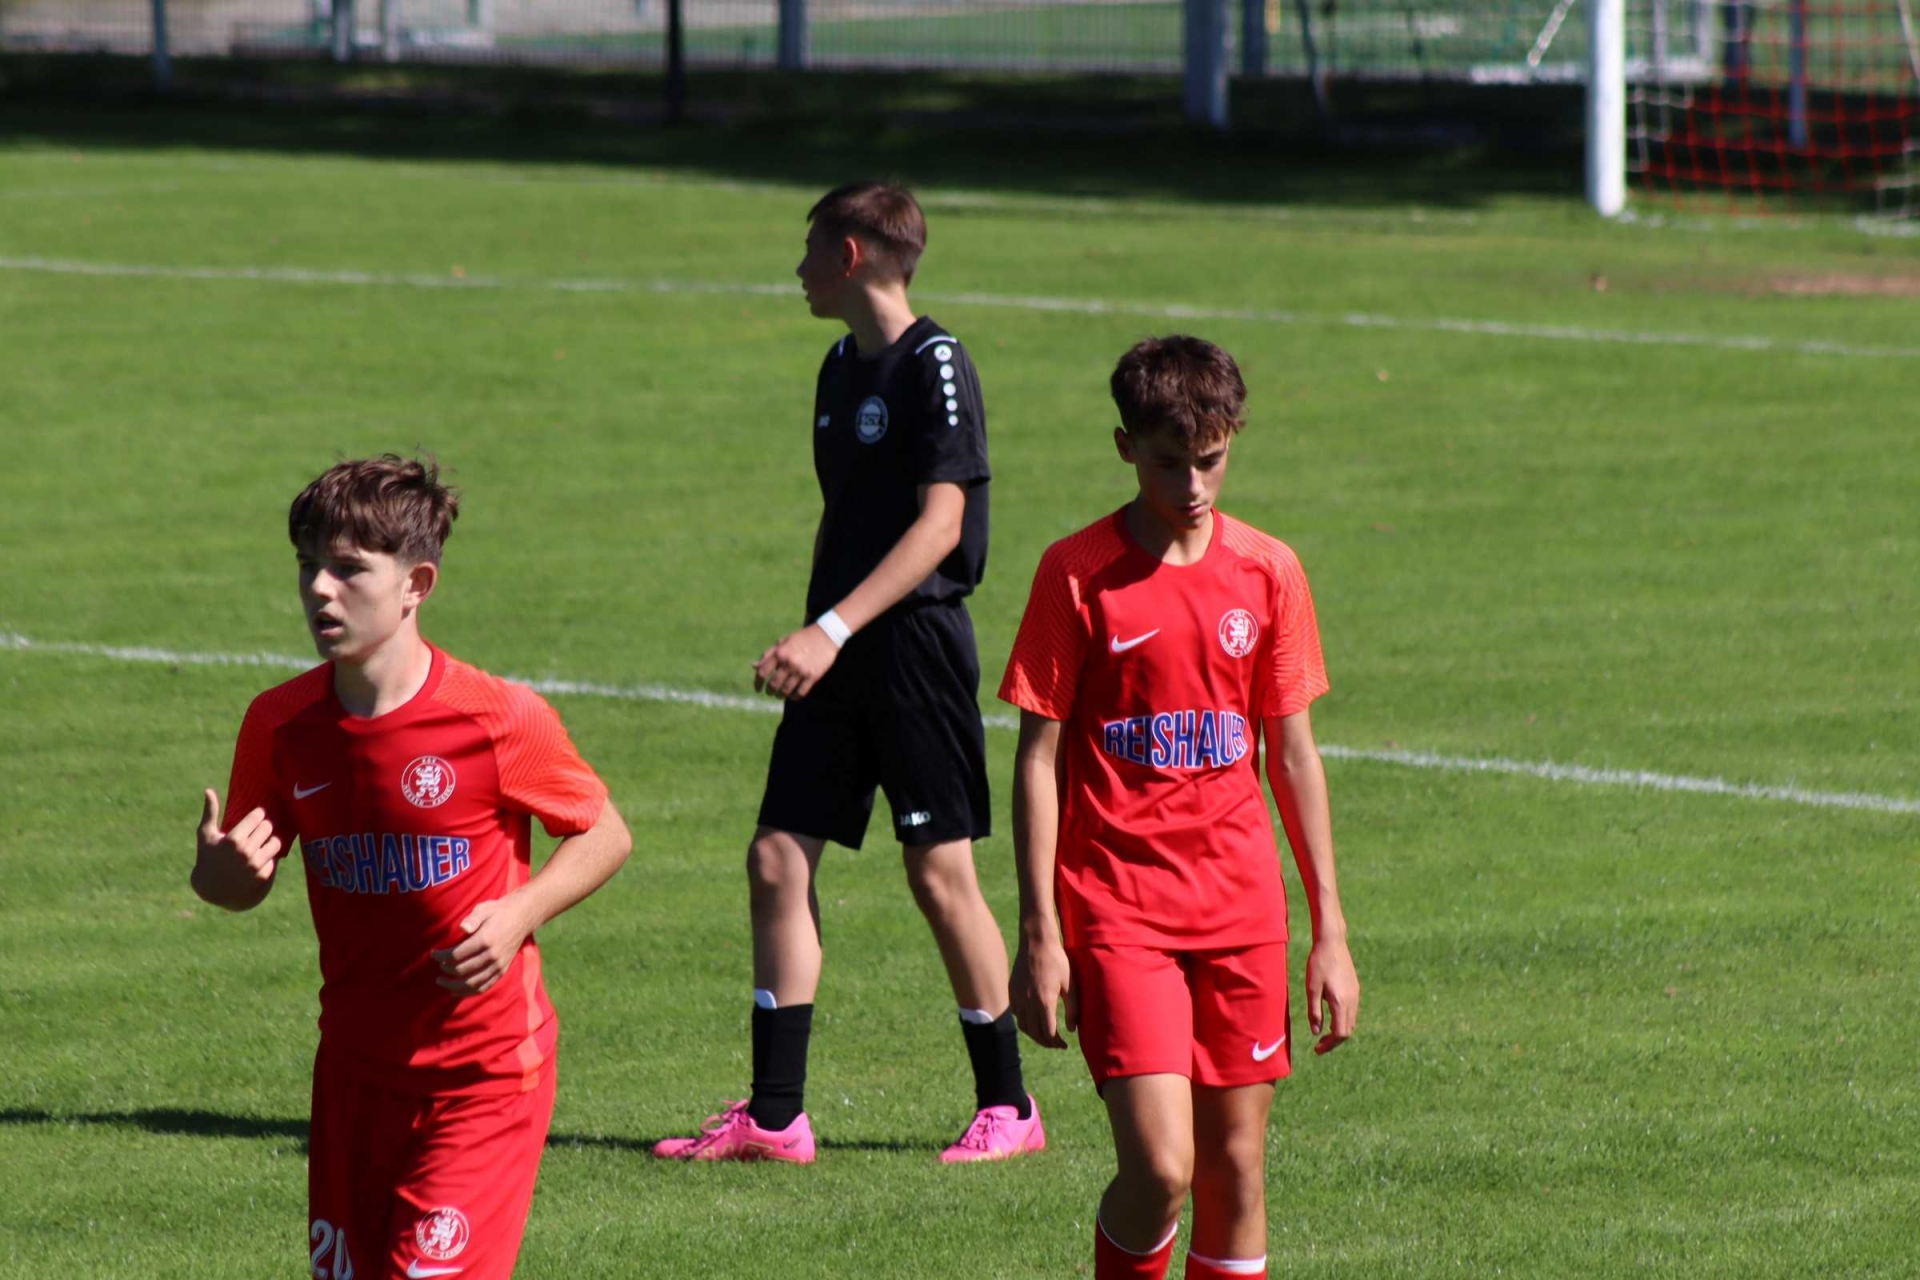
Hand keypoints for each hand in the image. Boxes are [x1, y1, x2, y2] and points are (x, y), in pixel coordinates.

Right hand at [192, 788, 281, 903]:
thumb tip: (209, 790)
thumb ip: (210, 813)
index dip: (257, 816)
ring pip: (276, 842)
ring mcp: (256, 865)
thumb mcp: (206, 835)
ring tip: (259, 845)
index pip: (259, 816)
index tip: (253, 819)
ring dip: (269, 842)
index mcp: (233, 839)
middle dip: (262, 828)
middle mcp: (246, 852)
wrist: (212, 890)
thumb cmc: (207, 857)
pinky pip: (275, 859)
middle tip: (255, 832)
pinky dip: (268, 859)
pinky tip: (257, 862)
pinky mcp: (264, 876)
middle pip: (268, 827)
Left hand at [432, 898, 533, 996]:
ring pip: (472, 983)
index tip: (433, 954)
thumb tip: (463, 927)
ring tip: (442, 982)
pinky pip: (484, 987)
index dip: (442, 956)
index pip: (457, 955)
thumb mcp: (484, 909)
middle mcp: (492, 956)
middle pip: (462, 970)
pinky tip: (456, 991)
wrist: (522, 917)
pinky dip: (469, 992)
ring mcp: (498, 965)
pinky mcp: (502, 971)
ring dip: (454, 986)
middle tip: (437, 968)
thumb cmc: (498, 911)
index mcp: (486, 940)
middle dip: (446, 971)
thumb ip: (473, 918)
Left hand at [753, 623, 840, 698]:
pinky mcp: (813, 676)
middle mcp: (789, 663)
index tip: (758, 688)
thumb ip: (768, 654)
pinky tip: (792, 696)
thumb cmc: (802, 637)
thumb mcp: (783, 641)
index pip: (762, 672)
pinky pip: (801, 692)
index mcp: (780, 653)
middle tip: (770, 693)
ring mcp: (801, 671)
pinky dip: (794, 697)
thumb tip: (754, 666)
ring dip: (780, 695)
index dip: (757, 683)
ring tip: (780, 695)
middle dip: (769, 691)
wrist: (827, 635)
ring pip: (786, 690)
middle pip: (773, 684)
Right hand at [1009, 932, 1074, 1048]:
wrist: (1036, 941)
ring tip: (1046, 1035)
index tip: (1064, 1045)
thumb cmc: (1057, 961)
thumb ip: (1073, 1009)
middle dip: (1047, 1043)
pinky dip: (1025, 1022)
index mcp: (1045, 1001)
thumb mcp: (1071, 984)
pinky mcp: (1012, 991)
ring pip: (1023, 1026)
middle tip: (1057, 1044)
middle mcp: (1028, 1002)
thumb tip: (1071, 1030)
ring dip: (1034, 1034)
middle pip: (1035, 1033)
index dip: (1056, 1043)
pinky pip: (1017, 1014)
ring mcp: (1018, 997)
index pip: (1048, 1033)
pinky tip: (1034, 1019)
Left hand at [1305, 935, 1358, 1054]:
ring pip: (1351, 1022)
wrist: (1332, 942)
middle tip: (1319, 1045)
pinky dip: (1343, 1020)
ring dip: (1339, 1031)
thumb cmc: (1318, 964)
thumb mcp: (1312, 989)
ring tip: (1324, 1034)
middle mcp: (1352, 1001)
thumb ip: (1314, 1012)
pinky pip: (1352, 1012)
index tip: (1317, 1049)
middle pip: (1347, 1031)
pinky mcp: (1355, 989)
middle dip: (1334, 1041)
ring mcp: (1356, 994)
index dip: (1329, 1045)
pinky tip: (1331, 1018)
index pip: (1340, 1033)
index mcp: (1340, 1002)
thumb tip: (1316, 1033)